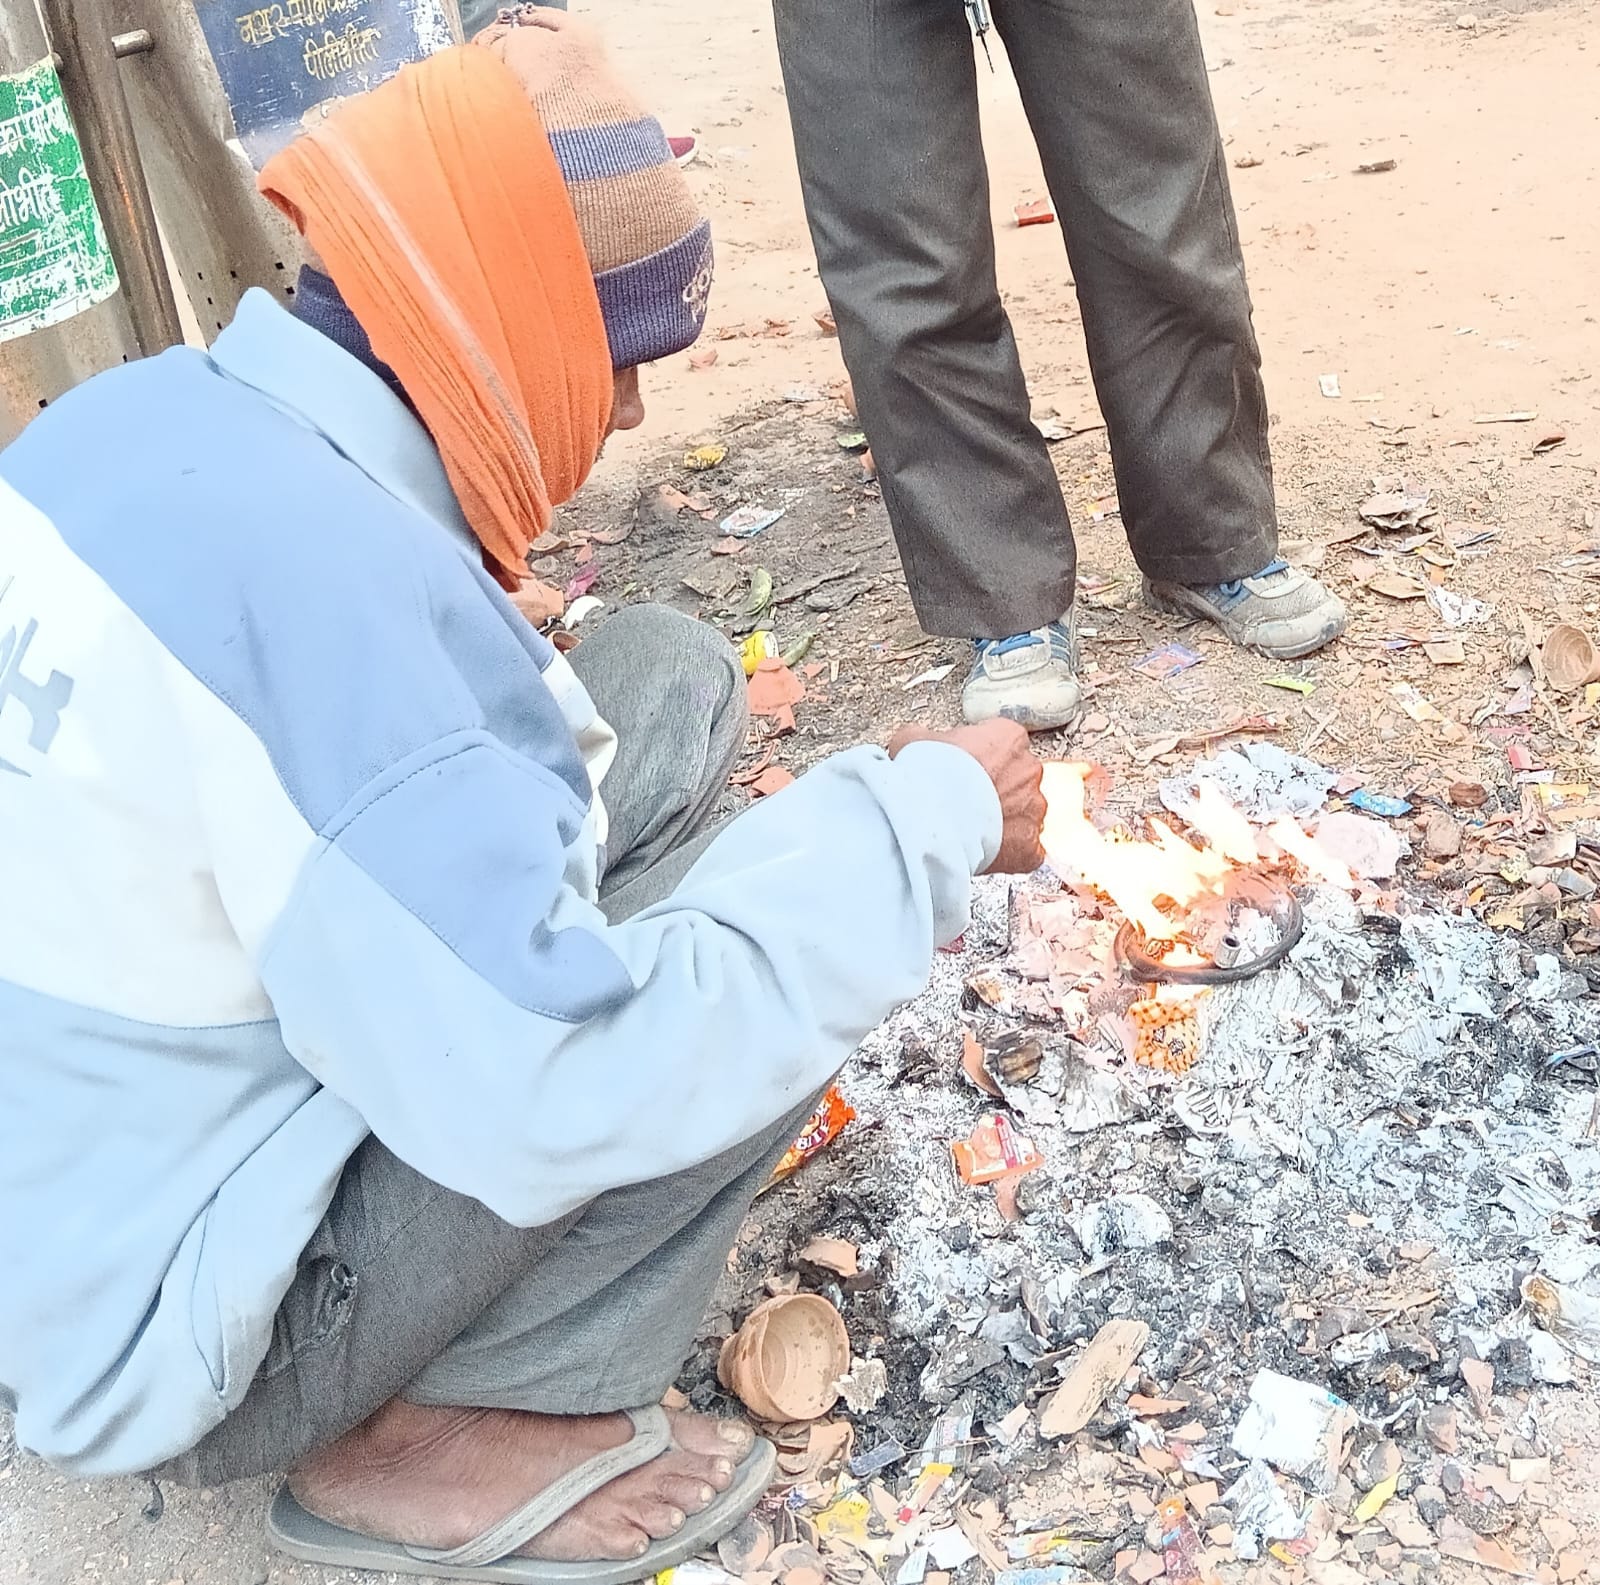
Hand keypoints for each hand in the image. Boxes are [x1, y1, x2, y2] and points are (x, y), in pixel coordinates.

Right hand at [888, 720, 1045, 873]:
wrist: (929, 822)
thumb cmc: (925, 778)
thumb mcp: (913, 740)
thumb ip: (927, 739)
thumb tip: (918, 743)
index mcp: (1007, 738)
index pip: (1003, 742)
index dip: (981, 758)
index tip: (964, 769)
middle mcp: (1028, 769)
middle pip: (1018, 778)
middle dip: (995, 790)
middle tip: (965, 802)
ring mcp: (1033, 809)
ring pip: (1024, 814)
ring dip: (1004, 821)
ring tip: (971, 830)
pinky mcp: (1030, 845)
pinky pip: (1025, 849)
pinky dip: (1009, 853)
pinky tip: (985, 853)